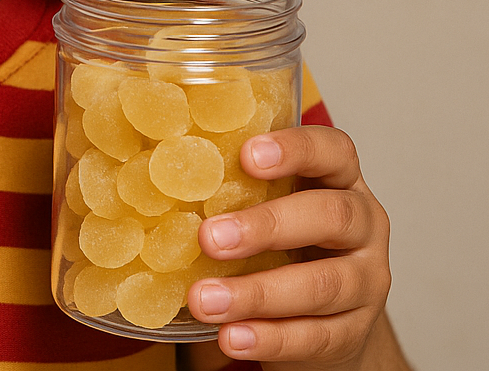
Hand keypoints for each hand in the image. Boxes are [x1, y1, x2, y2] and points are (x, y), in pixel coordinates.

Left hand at [186, 126, 398, 369]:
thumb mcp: (260, 205)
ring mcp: (364, 281)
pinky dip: (269, 338)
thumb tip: (124, 165)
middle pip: (331, 217)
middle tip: (209, 237)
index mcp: (337, 181)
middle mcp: (362, 225)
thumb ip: (222, 185)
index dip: (295, 149)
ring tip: (203, 300)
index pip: (332, 150)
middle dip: (267, 226)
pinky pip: (315, 336)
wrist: (325, 315)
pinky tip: (231, 336)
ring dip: (256, 293)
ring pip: (321, 284)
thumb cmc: (282, 245)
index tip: (247, 156)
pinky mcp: (353, 332)